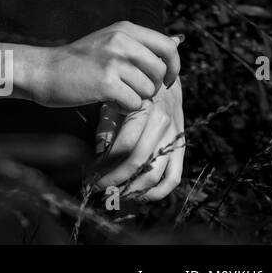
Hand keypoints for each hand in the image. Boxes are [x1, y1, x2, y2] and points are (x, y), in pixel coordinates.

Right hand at [28, 21, 181, 111]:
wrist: (43, 71)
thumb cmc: (77, 61)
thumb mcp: (110, 42)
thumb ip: (143, 44)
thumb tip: (179, 40)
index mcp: (124, 29)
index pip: (168, 47)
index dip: (173, 67)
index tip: (164, 79)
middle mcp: (120, 40)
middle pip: (160, 71)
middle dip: (152, 86)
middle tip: (133, 90)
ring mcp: (112, 61)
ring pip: (148, 90)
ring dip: (136, 98)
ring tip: (116, 94)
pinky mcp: (105, 82)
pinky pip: (134, 103)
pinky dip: (124, 108)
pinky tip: (108, 101)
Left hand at [91, 76, 184, 200]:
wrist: (162, 77)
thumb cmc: (130, 91)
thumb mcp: (114, 100)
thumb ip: (106, 127)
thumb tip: (98, 155)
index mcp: (143, 110)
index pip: (123, 147)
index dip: (106, 167)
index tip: (90, 177)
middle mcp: (162, 124)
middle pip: (138, 162)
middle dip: (115, 181)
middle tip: (97, 189)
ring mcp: (174, 137)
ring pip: (156, 174)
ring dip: (134, 190)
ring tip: (115, 195)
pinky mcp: (181, 146)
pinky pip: (174, 176)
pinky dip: (157, 191)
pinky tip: (139, 196)